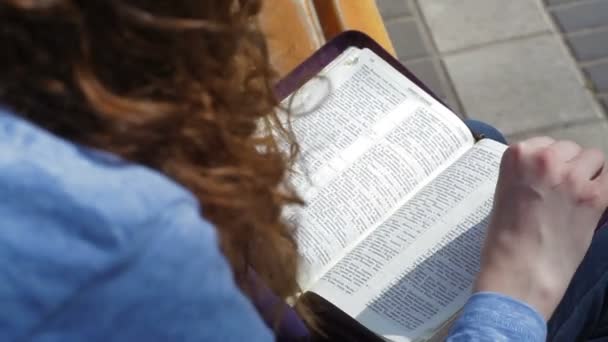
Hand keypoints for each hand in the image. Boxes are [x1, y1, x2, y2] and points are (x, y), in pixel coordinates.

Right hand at [475, 137, 607, 318]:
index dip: (546, 162)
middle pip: (569, 148)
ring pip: (593, 157)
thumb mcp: (503, 195)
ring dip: (588, 173)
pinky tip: (592, 203)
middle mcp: (544, 158)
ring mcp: (571, 176)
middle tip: (561, 191)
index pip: (542, 143)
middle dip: (568, 166)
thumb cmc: (502, 239)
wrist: (518, 269)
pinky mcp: (594, 196)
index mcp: (516, 156)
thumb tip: (546, 175)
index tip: (543, 179)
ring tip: (578, 196)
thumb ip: (524, 176)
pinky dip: (602, 187)